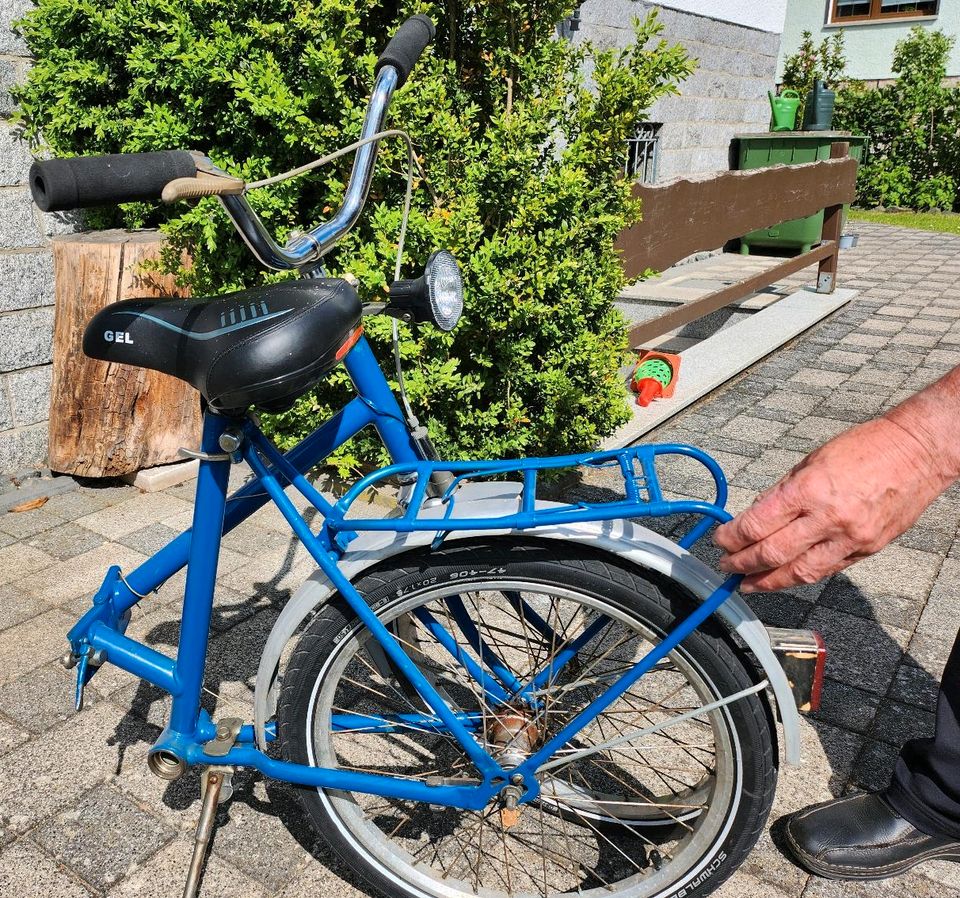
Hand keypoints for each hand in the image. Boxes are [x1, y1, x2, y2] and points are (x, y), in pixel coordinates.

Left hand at [713, 417, 948, 592]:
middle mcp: (828, 518)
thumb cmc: (865, 448)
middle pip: (773, 553)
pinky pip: (827, 570)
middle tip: (727, 566)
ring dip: (769, 582)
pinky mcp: (868, 549)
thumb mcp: (810, 461)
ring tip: (749, 584)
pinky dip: (802, 576)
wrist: (918, 452)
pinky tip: (785, 577)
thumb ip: (781, 492)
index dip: (732, 537)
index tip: (720, 540)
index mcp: (808, 490)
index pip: (757, 524)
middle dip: (743, 564)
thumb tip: (755, 516)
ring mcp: (850, 538)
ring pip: (800, 572)